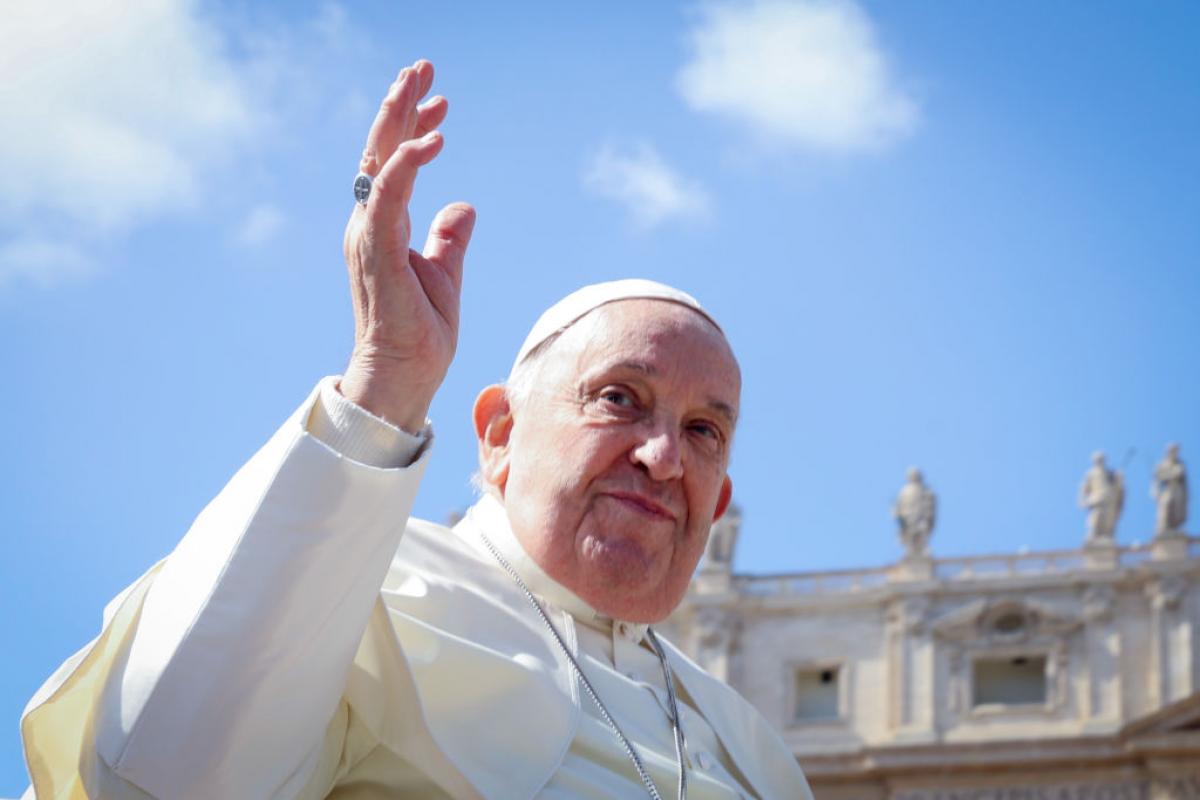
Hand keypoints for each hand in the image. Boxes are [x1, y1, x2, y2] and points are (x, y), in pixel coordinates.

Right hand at [340, 60, 475, 430]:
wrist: (404, 377)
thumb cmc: (419, 333)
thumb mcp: (445, 275)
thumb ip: (450, 238)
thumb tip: (464, 205)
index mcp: (384, 226)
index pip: (395, 163)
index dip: (415, 128)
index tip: (442, 103)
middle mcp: (369, 223)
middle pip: (380, 150)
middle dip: (401, 105)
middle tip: (422, 67)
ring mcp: (368, 236)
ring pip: (377, 162)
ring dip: (397, 118)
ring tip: (418, 81)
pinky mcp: (376, 252)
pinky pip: (387, 198)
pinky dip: (405, 166)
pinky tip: (429, 141)